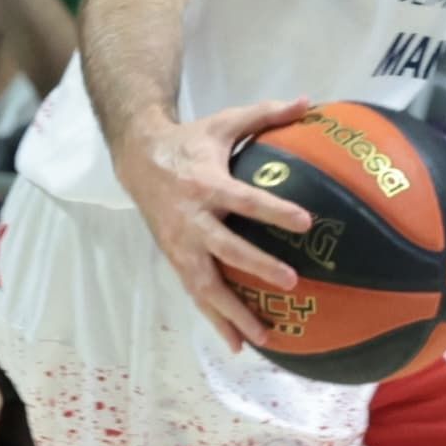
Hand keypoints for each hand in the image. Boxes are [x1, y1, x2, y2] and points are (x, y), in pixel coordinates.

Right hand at [114, 93, 323, 347]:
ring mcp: (180, 244)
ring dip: (232, 312)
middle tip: (290, 281)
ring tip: (264, 337)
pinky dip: (216, 320)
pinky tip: (239, 344)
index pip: (242, 200)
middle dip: (255, 266)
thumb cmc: (189, 141)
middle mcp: (190, 219)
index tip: (304, 222)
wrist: (135, 158)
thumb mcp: (223, 122)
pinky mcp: (174, 258)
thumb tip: (310, 101)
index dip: (272, 210)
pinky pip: (196, 293)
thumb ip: (265, 113)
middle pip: (223, 249)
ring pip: (204, 284)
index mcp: (205, 185)